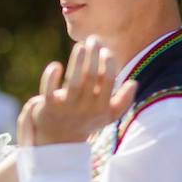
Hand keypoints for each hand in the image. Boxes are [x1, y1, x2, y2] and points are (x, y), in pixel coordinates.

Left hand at [18, 37, 136, 145]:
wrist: (59, 141)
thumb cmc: (86, 122)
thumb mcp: (107, 116)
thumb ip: (123, 102)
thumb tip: (133, 83)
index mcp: (100, 106)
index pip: (107, 82)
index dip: (108, 64)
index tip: (106, 51)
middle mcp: (84, 107)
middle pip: (90, 78)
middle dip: (93, 57)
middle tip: (93, 39)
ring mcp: (65, 107)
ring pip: (73, 82)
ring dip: (77, 62)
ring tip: (80, 46)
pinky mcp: (47, 107)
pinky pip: (48, 91)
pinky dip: (51, 77)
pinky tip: (56, 65)